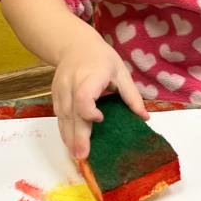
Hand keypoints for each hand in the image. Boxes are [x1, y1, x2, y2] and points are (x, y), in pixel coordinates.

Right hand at [52, 34, 148, 159]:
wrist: (73, 44)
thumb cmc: (101, 57)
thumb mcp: (121, 71)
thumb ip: (132, 95)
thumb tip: (145, 117)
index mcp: (90, 75)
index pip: (83, 96)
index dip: (89, 111)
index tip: (100, 119)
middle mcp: (72, 84)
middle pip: (72, 112)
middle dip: (77, 135)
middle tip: (82, 156)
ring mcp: (61, 90)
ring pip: (63, 117)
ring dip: (69, 138)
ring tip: (76, 156)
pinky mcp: (55, 96)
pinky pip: (59, 117)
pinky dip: (64, 131)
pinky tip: (70, 145)